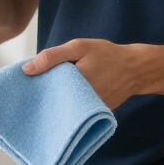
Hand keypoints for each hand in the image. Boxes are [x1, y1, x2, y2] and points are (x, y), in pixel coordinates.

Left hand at [22, 38, 144, 109]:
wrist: (136, 69)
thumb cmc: (107, 56)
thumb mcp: (79, 48)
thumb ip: (52, 57)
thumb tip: (27, 69)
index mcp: (71, 88)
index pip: (44, 92)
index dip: (36, 86)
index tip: (29, 81)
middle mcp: (79, 106)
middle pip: (53, 102)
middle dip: (46, 94)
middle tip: (41, 85)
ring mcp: (88, 113)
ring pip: (65, 108)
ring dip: (59, 99)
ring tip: (55, 89)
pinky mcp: (95, 116)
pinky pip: (78, 111)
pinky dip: (72, 103)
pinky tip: (70, 94)